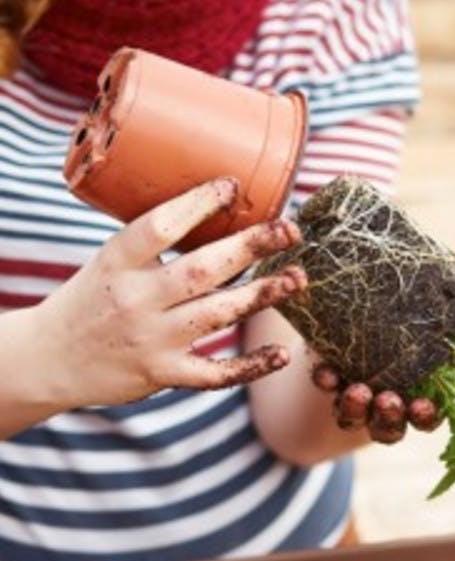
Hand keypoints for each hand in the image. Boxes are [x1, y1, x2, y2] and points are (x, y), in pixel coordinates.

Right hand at [34, 178, 306, 411]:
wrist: (50, 359)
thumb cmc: (91, 299)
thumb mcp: (109, 261)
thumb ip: (154, 242)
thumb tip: (220, 204)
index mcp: (117, 262)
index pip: (158, 226)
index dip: (197, 204)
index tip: (233, 186)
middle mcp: (135, 299)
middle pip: (200, 269)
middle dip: (250, 247)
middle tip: (290, 230)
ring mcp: (151, 339)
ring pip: (216, 314)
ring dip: (262, 295)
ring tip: (298, 277)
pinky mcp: (162, 373)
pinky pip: (214, 373)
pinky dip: (250, 366)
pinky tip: (281, 354)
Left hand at [312, 237, 454, 443]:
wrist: (373, 306)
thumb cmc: (420, 308)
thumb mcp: (445, 293)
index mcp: (424, 388)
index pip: (429, 415)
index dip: (427, 416)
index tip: (423, 407)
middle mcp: (392, 399)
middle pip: (392, 425)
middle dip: (390, 417)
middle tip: (388, 399)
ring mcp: (360, 394)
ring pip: (356, 418)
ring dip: (355, 409)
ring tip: (356, 389)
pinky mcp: (334, 379)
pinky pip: (327, 390)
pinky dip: (326, 381)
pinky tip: (323, 369)